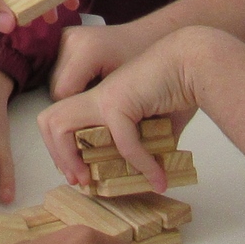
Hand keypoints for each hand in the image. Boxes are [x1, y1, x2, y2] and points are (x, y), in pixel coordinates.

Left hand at [39, 27, 210, 193]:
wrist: (195, 62)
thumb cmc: (178, 88)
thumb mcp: (157, 126)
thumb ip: (148, 147)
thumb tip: (152, 177)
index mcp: (98, 97)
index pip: (62, 121)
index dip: (65, 151)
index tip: (82, 174)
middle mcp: (94, 94)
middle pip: (48, 120)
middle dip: (57, 155)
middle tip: (79, 179)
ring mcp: (103, 95)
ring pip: (59, 125)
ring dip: (70, 158)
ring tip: (90, 181)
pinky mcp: (119, 101)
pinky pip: (123, 143)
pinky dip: (141, 164)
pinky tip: (157, 178)